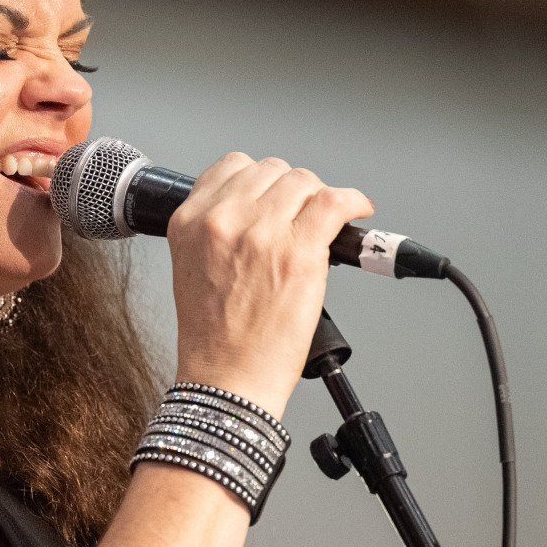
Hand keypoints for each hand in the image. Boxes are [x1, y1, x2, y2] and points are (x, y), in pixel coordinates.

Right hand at [166, 152, 373, 417]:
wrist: (227, 379)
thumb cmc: (213, 336)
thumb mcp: (192, 266)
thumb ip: (217, 228)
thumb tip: (261, 206)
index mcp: (190, 222)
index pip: (231, 166)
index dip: (259, 180)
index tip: (273, 195)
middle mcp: (223, 219)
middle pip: (271, 170)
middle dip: (290, 190)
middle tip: (299, 215)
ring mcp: (262, 232)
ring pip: (303, 181)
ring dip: (318, 197)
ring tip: (324, 220)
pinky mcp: (300, 251)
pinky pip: (334, 202)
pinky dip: (353, 201)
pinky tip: (356, 210)